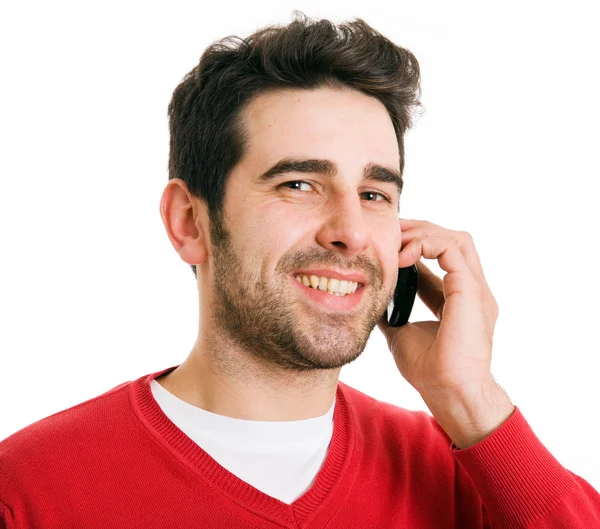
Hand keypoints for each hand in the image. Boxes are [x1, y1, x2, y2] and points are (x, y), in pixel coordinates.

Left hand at [377, 218, 513, 447]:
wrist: (449, 393)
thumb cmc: (430, 370)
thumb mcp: (402, 333)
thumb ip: (394, 312)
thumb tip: (374, 300)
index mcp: (459, 297)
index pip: (441, 257)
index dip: (415, 244)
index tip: (389, 242)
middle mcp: (471, 290)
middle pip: (452, 241)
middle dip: (420, 230)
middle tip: (390, 231)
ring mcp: (475, 290)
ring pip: (457, 239)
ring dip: (424, 234)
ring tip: (396, 241)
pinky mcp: (471, 292)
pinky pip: (453, 250)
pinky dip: (427, 245)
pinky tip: (404, 255)